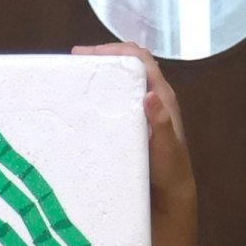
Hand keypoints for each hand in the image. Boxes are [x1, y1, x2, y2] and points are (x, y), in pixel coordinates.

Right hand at [76, 40, 193, 220]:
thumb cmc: (169, 171)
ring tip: (77, 76)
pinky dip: (102, 92)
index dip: (116, 50)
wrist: (170, 196)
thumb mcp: (166, 147)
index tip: (88, 54)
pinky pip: (117, 98)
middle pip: (129, 64)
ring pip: (122, 79)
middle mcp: (153, 98)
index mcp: (163, 96)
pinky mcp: (134, 122)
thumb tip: (150, 95)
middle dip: (104, 56)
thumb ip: (161, 122)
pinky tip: (85, 101)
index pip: (140, 59)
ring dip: (102, 72)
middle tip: (75, 61)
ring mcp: (143, 109)